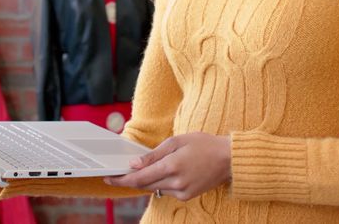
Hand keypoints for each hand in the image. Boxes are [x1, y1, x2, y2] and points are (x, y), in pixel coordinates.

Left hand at [103, 132, 231, 201]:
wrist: (229, 159)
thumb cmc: (204, 144)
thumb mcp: (176, 141)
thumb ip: (153, 155)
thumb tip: (134, 165)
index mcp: (171, 166)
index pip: (139, 177)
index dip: (122, 179)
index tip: (109, 178)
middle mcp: (176, 182)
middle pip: (144, 185)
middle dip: (131, 179)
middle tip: (120, 173)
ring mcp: (183, 192)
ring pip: (155, 188)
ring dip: (147, 180)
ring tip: (145, 169)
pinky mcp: (188, 197)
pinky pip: (167, 191)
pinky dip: (161, 183)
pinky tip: (165, 173)